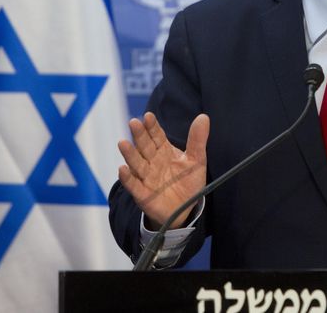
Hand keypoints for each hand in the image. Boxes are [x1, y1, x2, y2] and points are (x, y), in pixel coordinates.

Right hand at [117, 112, 208, 228]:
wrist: (185, 209)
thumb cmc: (188, 182)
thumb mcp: (197, 160)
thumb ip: (198, 140)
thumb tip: (203, 116)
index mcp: (164, 152)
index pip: (157, 136)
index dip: (152, 127)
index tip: (148, 116)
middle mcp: (152, 162)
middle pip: (145, 147)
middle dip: (139, 136)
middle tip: (134, 122)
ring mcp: (146, 178)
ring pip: (137, 164)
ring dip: (130, 154)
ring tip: (123, 143)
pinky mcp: (143, 194)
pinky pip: (134, 185)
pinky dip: (127, 178)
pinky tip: (122, 169)